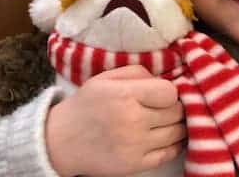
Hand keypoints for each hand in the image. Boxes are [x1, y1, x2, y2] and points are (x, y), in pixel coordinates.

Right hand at [45, 65, 184, 176]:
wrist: (61, 141)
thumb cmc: (86, 105)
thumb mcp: (106, 78)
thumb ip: (138, 72)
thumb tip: (166, 80)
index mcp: (125, 95)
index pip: (170, 93)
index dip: (168, 91)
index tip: (160, 93)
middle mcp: (133, 121)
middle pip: (176, 112)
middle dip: (173, 107)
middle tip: (163, 106)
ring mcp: (136, 146)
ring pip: (177, 132)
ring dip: (176, 125)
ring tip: (166, 120)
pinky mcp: (136, 165)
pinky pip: (170, 153)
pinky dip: (173, 144)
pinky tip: (167, 136)